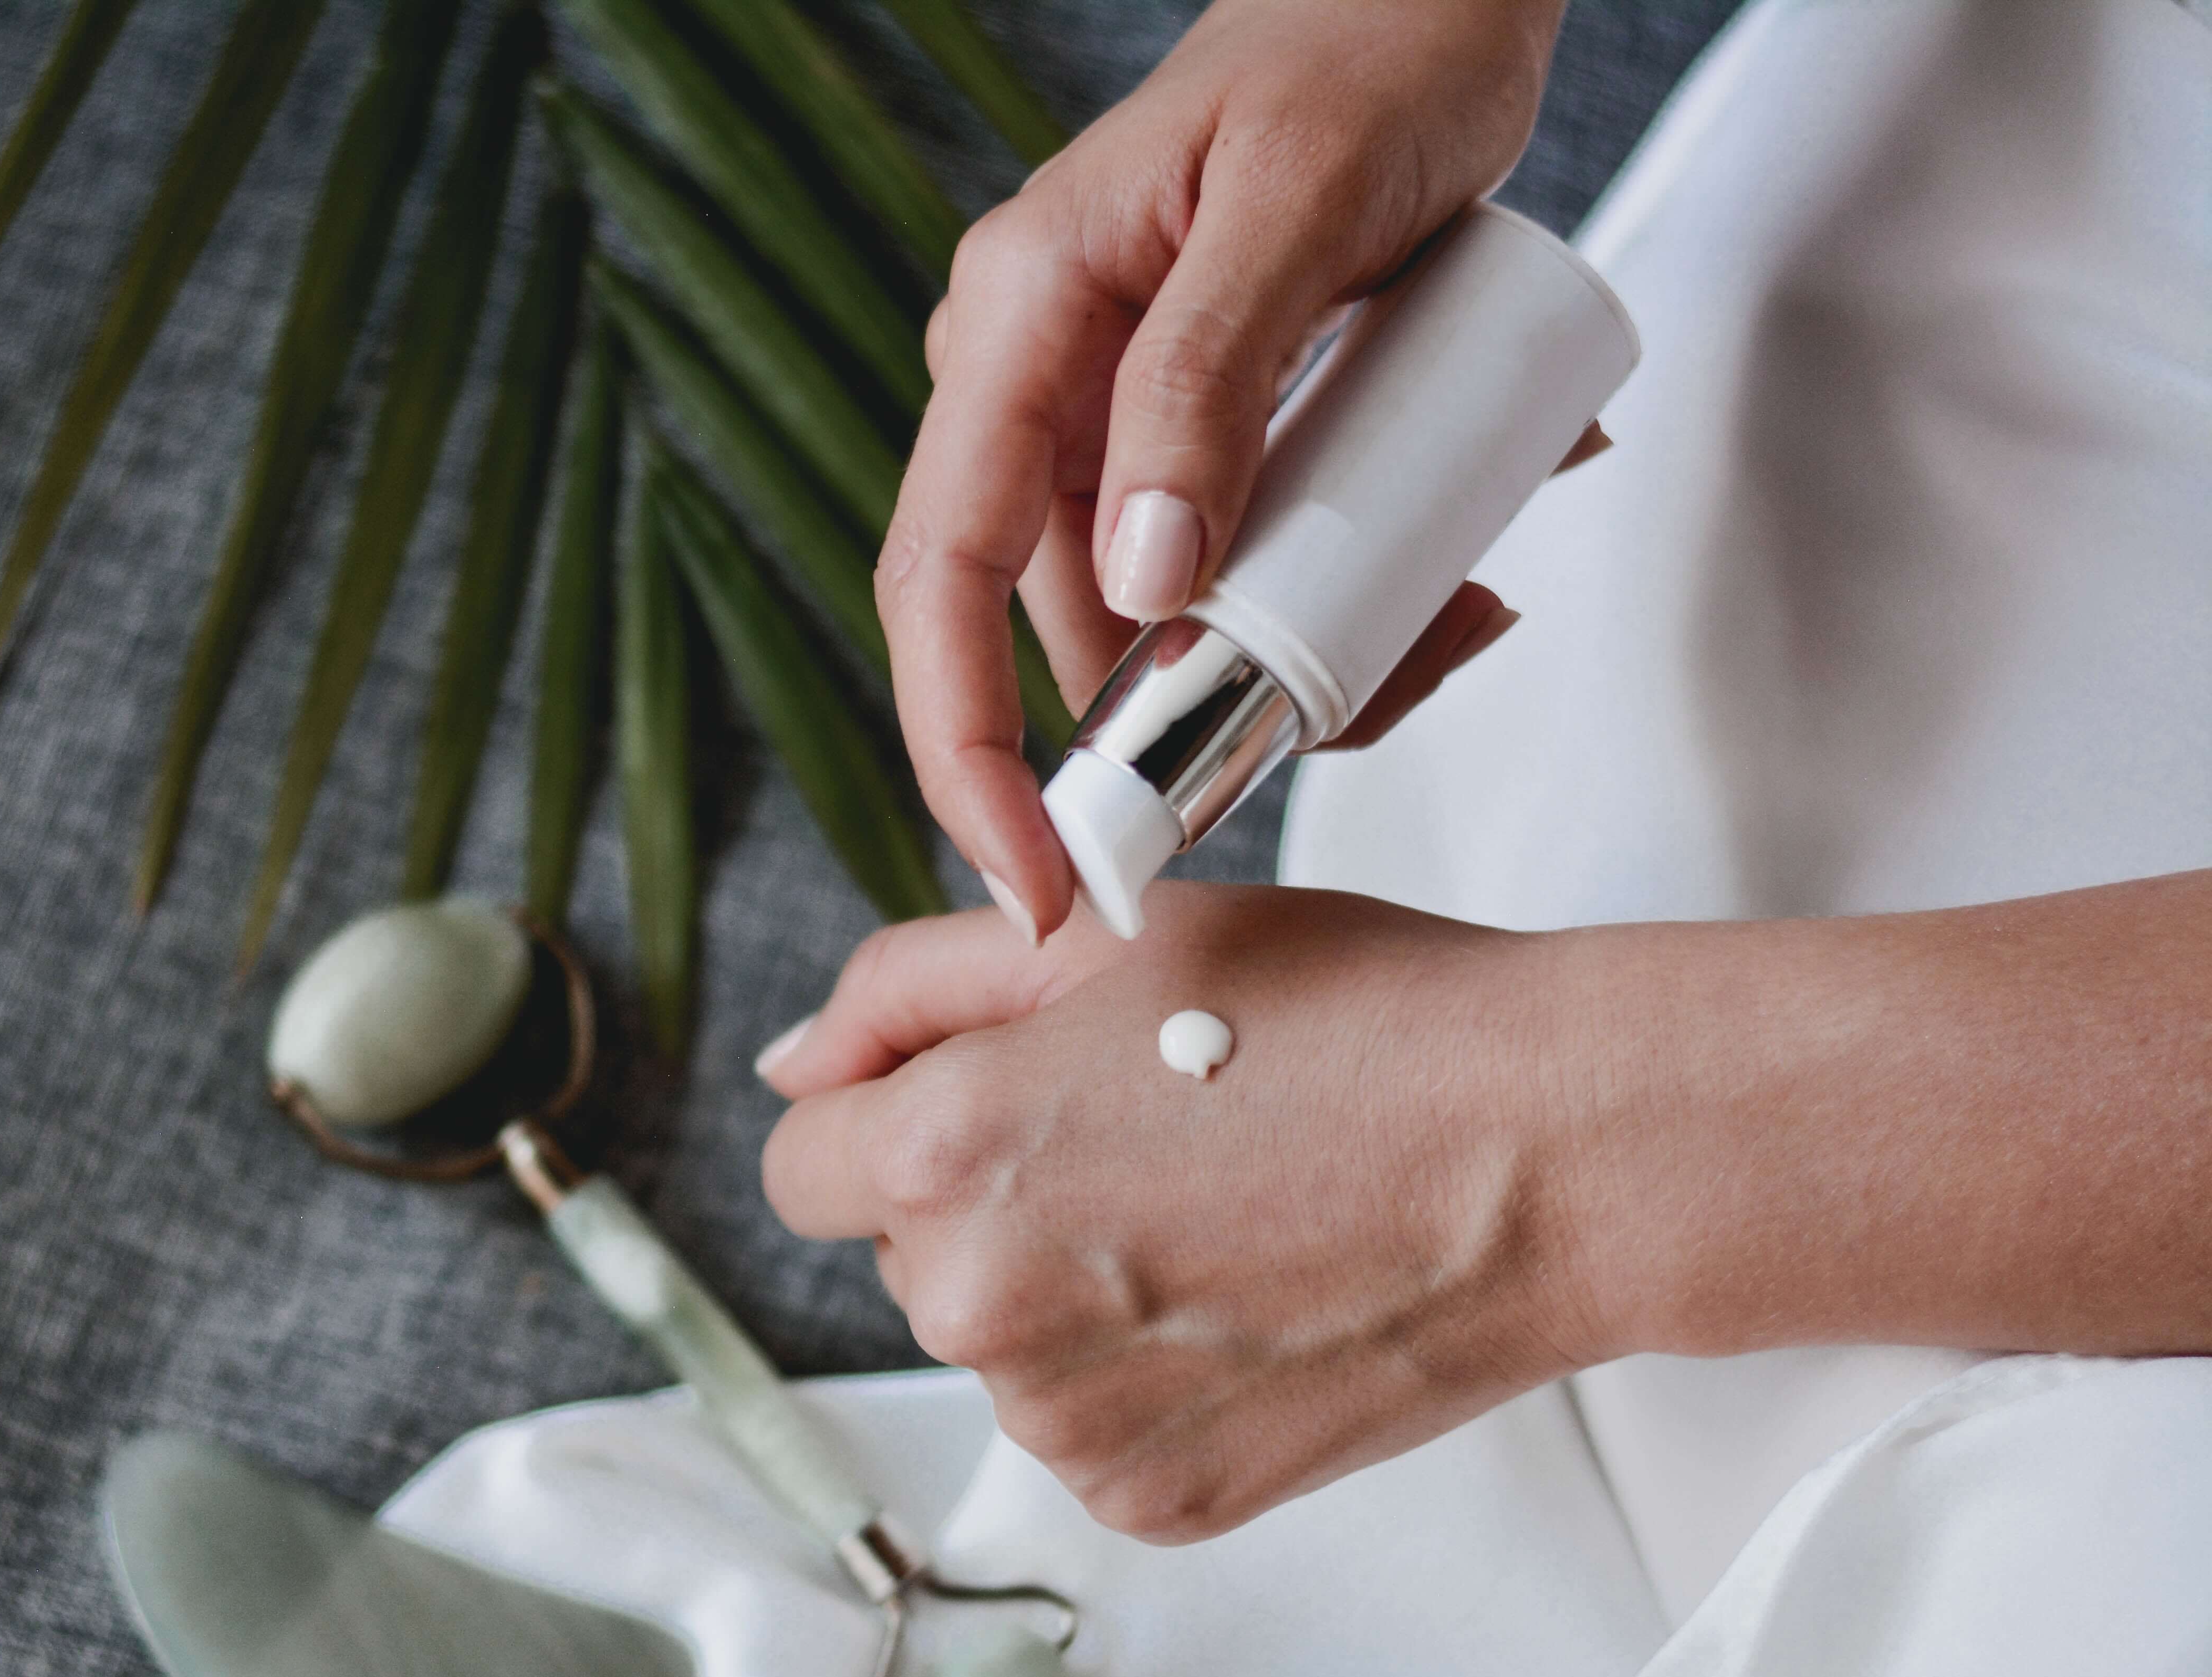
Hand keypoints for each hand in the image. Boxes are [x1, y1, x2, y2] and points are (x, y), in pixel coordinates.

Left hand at [755, 885, 1606, 1542]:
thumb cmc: (1352, 1017)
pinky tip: (1256, 1298)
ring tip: (1231, 1213)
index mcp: (942, 1157)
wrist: (1549, 1153)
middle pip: (907, 1254)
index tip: (998, 1094)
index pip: (806, 1161)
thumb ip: (906, 990)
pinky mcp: (1153, 1499)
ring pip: (1004, 1345)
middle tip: (1161, 1136)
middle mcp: (976, 1310)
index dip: (891, 1112)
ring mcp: (1066, 1424)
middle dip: (993, 1195)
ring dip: (1073, 1287)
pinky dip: (1150, 1374)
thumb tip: (794, 1069)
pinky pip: (1094, 1425)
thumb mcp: (1105, 936)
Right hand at [880, 0, 1567, 937]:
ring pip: (1162, 612)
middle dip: (1184, 717)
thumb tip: (1146, 588)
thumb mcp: (1299, 209)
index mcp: (1017, 321)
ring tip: (1455, 609)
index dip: (963, 749)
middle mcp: (1034, 380)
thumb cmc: (1371, 51)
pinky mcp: (1191, 428)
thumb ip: (1207, 383)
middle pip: (1057, 624)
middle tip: (1343, 725)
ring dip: (1295, 656)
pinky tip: (1448, 568)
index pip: (938, 578)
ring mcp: (1107, 412)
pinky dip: (1329, 598)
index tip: (1037, 878)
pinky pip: (1231, 562)